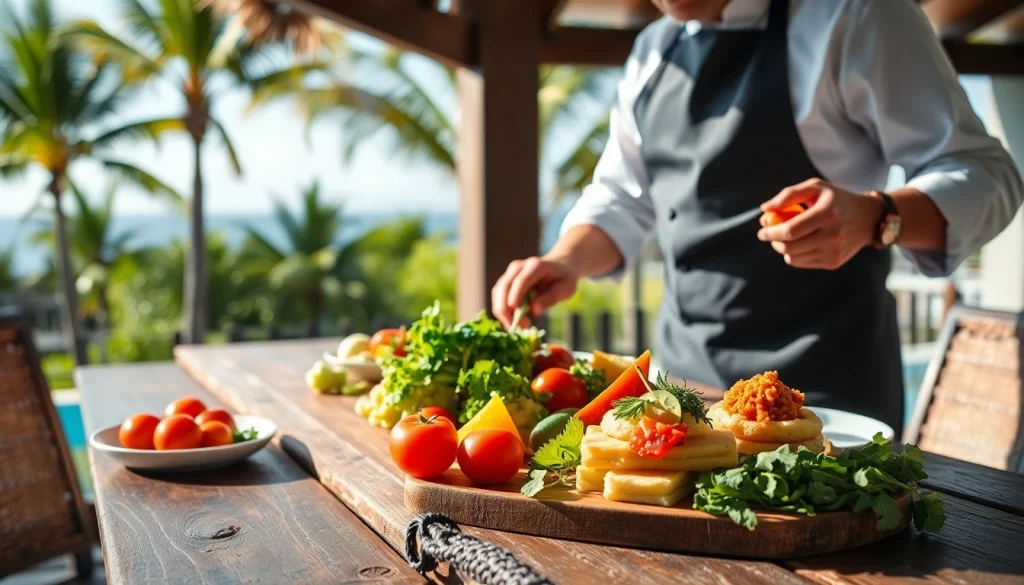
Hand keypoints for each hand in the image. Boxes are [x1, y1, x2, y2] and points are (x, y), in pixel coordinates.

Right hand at [491, 256, 579, 327]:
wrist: (559, 266)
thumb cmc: (564, 278)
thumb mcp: (566, 288)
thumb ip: (551, 298)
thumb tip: (534, 310)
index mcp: (536, 266)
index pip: (521, 280)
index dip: (515, 295)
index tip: (513, 311)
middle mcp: (519, 267)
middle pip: (504, 286)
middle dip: (505, 308)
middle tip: (516, 327)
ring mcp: (510, 273)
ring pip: (498, 292)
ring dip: (502, 311)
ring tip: (518, 326)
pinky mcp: (506, 281)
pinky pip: (498, 296)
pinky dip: (502, 310)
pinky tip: (513, 321)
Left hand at [756, 178, 884, 269]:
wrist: (868, 218)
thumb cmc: (836, 200)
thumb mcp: (815, 188)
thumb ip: (789, 195)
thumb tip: (765, 209)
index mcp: (826, 214)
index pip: (790, 231)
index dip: (770, 232)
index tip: (761, 231)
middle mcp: (832, 235)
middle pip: (789, 247)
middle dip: (773, 241)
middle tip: (769, 234)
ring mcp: (834, 252)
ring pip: (793, 258)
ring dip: (783, 249)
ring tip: (787, 237)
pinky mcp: (834, 263)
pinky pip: (803, 263)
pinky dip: (795, 255)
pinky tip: (801, 243)